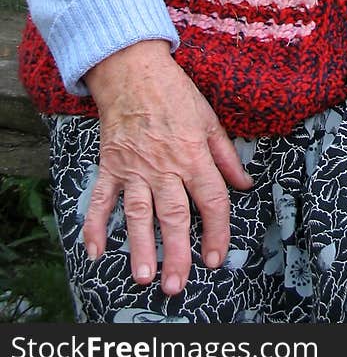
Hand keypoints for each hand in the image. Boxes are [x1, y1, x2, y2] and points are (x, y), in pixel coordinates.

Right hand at [82, 40, 252, 295]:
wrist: (134, 71)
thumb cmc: (174, 93)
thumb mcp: (209, 119)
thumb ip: (226, 155)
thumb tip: (243, 184)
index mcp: (193, 155)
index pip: (211, 200)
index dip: (217, 232)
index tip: (215, 258)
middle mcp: (165, 166)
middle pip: (174, 215)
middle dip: (177, 252)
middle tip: (178, 286)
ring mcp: (134, 167)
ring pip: (138, 213)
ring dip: (140, 247)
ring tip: (143, 277)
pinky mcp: (110, 165)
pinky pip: (100, 199)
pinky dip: (94, 224)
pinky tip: (94, 250)